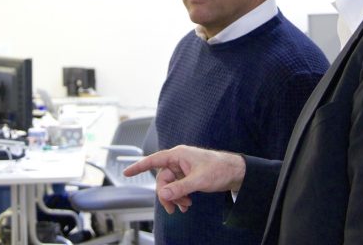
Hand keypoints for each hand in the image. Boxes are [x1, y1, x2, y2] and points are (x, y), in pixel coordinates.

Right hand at [123, 145, 245, 213]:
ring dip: (175, 197)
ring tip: (185, 206)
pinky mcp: (188, 176)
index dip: (139, 166)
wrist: (236, 172)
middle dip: (166, 194)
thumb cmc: (219, 168)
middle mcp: (178, 160)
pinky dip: (180, 197)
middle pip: (162, 179)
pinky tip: (187, 204)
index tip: (126, 172)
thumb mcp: (198, 180)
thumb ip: (179, 188)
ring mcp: (183, 169)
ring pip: (170, 185)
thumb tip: (162, 194)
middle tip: (172, 208)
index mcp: (178, 155)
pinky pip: (177, 187)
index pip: (153, 160)